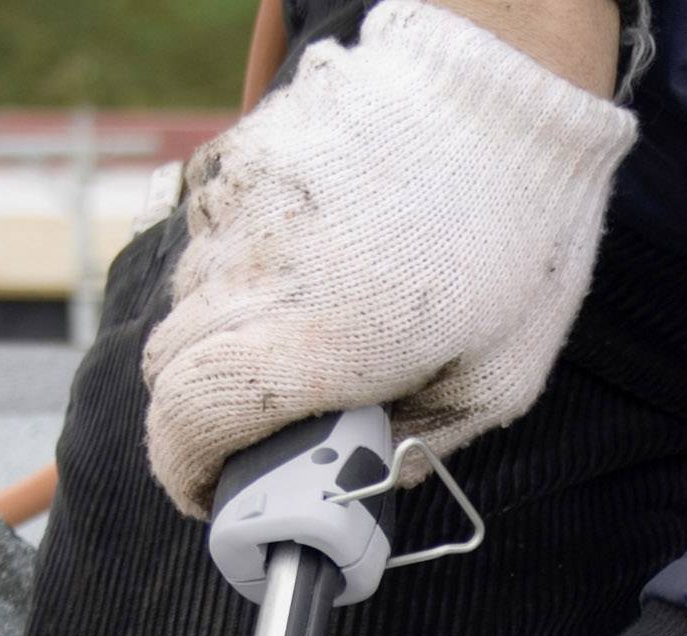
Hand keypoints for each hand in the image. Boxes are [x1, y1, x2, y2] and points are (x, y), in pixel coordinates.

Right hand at [141, 0, 638, 516]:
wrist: (507, 91)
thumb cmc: (520, 241)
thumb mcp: (500, 378)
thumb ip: (425, 442)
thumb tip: (376, 477)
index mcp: (322, 341)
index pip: (190, 418)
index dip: (183, 471)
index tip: (206, 492)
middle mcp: (260, 274)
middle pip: (167, 368)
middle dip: (193, 418)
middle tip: (247, 435)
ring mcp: (239, 211)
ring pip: (180, 303)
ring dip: (212, 344)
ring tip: (284, 347)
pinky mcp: (238, 158)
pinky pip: (200, 237)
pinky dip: (226, 274)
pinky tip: (294, 272)